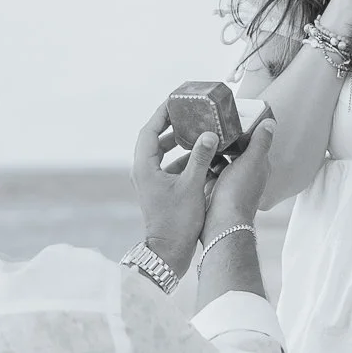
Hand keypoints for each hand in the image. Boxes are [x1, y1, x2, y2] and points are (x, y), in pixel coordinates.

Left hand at [131, 103, 216, 272]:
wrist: (168, 252)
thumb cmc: (177, 222)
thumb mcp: (192, 186)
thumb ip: (199, 158)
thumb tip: (208, 134)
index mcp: (144, 167)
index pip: (149, 131)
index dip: (161, 114)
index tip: (175, 100)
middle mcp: (143, 172)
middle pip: (154, 139)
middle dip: (171, 126)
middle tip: (189, 114)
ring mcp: (150, 182)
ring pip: (162, 154)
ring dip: (178, 143)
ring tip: (197, 132)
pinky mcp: (159, 191)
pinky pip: (169, 167)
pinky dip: (183, 160)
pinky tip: (201, 158)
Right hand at [203, 116, 273, 236]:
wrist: (221, 223)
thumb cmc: (238, 194)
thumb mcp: (251, 162)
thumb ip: (260, 142)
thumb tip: (271, 122)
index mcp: (257, 167)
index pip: (252, 143)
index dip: (243, 130)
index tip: (229, 118)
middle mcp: (245, 175)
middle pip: (234, 151)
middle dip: (223, 139)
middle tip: (209, 123)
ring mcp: (229, 183)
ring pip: (219, 160)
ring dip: (211, 150)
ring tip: (199, 135)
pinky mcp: (214, 189)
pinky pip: (207, 171)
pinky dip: (202, 163)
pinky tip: (193, 154)